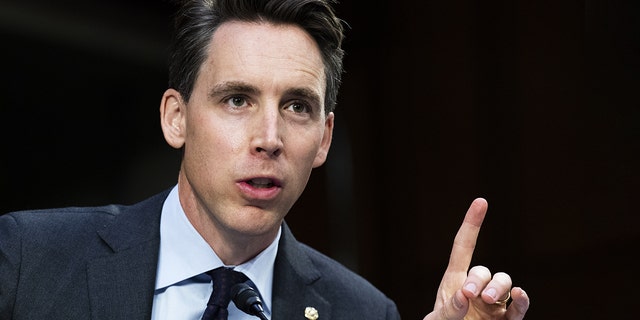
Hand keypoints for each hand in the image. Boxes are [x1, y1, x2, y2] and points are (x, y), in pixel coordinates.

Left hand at [423, 198, 529, 319]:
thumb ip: (449, 310)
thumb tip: (466, 296)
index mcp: (454, 280)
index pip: (464, 246)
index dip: (472, 224)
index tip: (481, 201)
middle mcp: (477, 288)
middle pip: (484, 270)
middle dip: (478, 279)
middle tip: (469, 294)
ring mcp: (493, 304)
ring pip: (503, 283)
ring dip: (498, 288)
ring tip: (487, 301)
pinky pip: (518, 308)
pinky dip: (521, 300)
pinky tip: (518, 295)